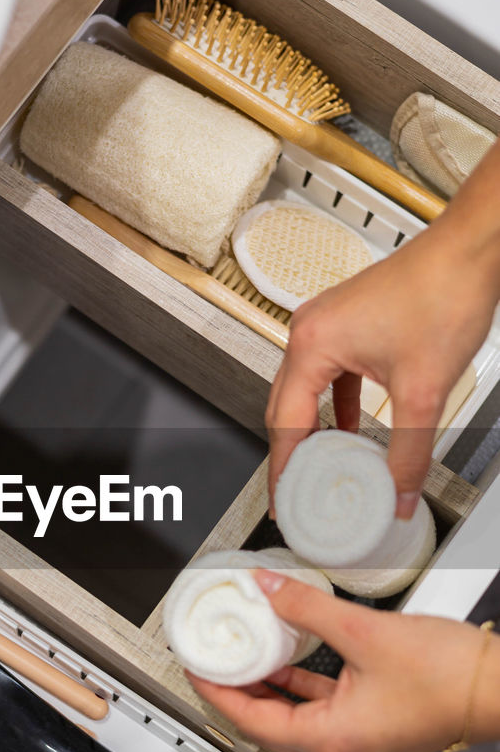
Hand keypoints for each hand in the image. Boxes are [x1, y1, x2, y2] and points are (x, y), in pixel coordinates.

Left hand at [187, 569, 499, 751]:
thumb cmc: (450, 679)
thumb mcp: (365, 633)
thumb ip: (308, 608)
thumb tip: (270, 589)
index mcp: (332, 739)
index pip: (252, 721)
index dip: (217, 694)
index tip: (195, 670)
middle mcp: (342, 748)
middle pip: (269, 723)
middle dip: (238, 690)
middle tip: (214, 660)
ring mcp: (359, 737)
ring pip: (296, 714)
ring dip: (269, 685)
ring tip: (244, 654)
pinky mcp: (375, 720)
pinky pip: (323, 704)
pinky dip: (300, 682)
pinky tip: (291, 656)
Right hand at [266, 140, 499, 519]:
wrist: (470, 250)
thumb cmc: (443, 293)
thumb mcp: (425, 390)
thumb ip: (411, 452)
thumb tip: (401, 493)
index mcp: (313, 344)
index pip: (285, 424)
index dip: (283, 469)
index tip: (281, 500)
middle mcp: (310, 331)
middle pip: (285, 408)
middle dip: (292, 454)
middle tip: (297, 492)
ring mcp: (326, 324)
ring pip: (306, 392)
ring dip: (314, 430)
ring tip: (321, 467)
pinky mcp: (346, 323)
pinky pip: (328, 376)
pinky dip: (334, 406)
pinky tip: (348, 428)